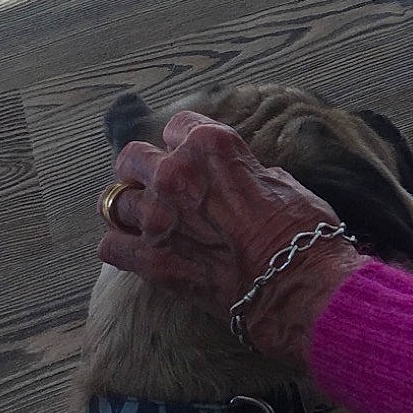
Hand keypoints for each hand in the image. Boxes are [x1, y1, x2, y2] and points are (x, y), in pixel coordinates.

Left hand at [96, 113, 362, 355]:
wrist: (299, 287)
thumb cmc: (302, 233)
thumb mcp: (282, 181)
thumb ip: (244, 171)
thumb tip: (238, 177)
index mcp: (210, 145)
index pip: (176, 125)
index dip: (184, 142)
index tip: (191, 157)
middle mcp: (176, 175)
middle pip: (132, 157)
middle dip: (143, 169)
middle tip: (160, 187)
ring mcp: (158, 219)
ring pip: (114, 201)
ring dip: (131, 209)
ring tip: (147, 220)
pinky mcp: (151, 261)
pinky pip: (110, 246)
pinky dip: (121, 247)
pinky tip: (136, 251)